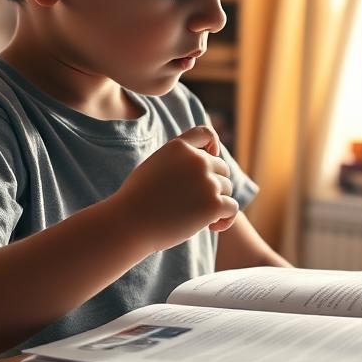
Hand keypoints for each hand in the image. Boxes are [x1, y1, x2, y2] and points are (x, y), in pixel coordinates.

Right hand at [115, 126, 238, 251]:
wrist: (130, 223)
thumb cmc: (138, 200)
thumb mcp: (154, 167)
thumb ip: (177, 160)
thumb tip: (205, 160)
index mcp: (178, 147)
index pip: (206, 133)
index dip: (212, 146)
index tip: (210, 158)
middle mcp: (196, 160)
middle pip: (222, 168)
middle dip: (213, 184)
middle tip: (195, 203)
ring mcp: (207, 182)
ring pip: (227, 189)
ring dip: (216, 203)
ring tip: (197, 216)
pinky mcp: (213, 204)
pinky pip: (232, 208)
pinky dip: (225, 219)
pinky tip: (212, 227)